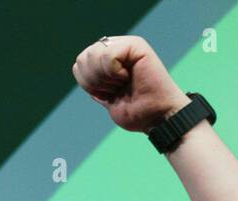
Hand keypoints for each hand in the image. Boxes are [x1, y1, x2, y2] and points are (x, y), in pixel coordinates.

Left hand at [72, 35, 191, 132]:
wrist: (157, 118)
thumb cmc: (137, 113)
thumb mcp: (105, 97)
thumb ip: (93, 81)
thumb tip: (79, 66)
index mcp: (108, 60)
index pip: (79, 64)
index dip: (88, 84)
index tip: (108, 94)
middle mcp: (117, 48)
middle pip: (83, 57)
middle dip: (95, 81)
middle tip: (116, 89)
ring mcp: (126, 45)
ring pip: (94, 54)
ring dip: (105, 78)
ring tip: (123, 83)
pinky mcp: (136, 45)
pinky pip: (108, 55)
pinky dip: (114, 72)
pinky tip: (128, 77)